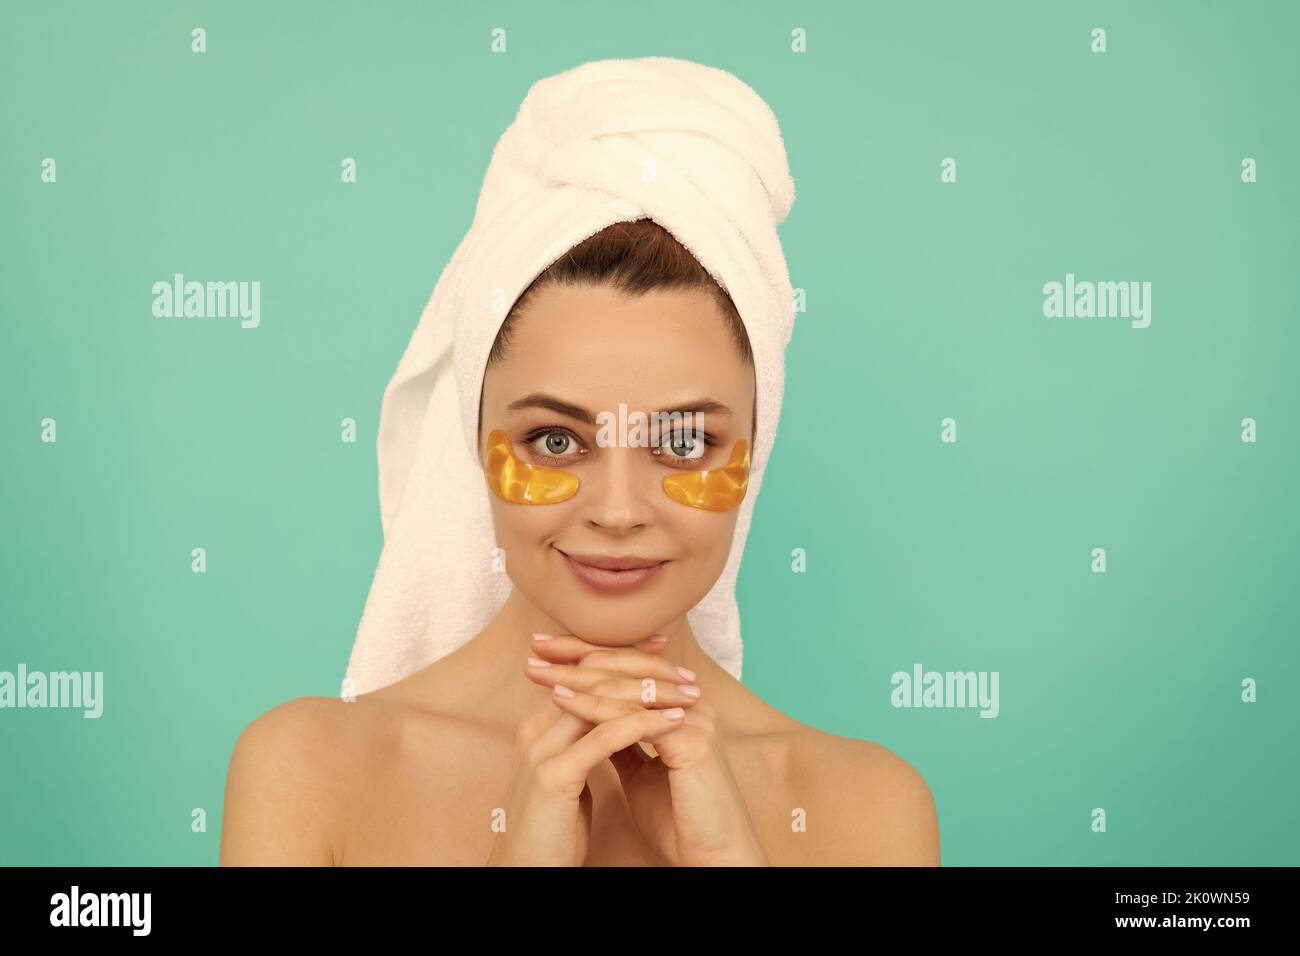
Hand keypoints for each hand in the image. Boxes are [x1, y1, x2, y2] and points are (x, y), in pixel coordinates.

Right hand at [487, 635, 688, 865]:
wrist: (525, 873)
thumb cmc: (551, 833)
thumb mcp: (568, 779)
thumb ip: (582, 748)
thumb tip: (608, 729)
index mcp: (538, 727)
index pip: (583, 678)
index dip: (620, 660)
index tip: (656, 649)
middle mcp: (536, 729)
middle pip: (593, 681)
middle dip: (638, 666)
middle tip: (675, 657)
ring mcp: (542, 750)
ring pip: (604, 703)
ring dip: (651, 692)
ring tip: (687, 688)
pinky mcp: (555, 775)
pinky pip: (608, 738)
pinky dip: (646, 724)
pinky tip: (676, 719)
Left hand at [525, 633, 770, 865]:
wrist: (708, 856)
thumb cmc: (678, 819)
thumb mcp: (640, 772)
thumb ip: (621, 742)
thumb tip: (590, 719)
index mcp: (680, 706)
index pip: (629, 669)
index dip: (587, 659)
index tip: (545, 654)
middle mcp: (690, 703)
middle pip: (627, 667)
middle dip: (577, 657)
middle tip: (536, 646)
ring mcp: (694, 717)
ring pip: (627, 688)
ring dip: (578, 677)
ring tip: (541, 670)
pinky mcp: (691, 739)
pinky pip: (634, 716)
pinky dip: (594, 707)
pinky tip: (562, 701)